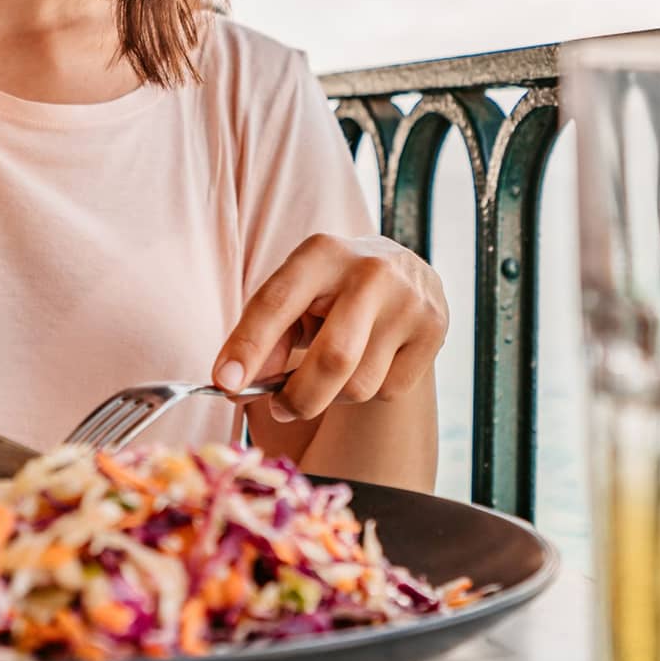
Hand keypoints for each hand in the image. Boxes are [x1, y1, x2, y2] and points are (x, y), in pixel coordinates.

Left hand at [212, 234, 445, 422]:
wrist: (403, 272)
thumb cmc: (330, 292)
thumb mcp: (294, 298)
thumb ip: (265, 337)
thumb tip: (236, 385)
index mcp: (322, 253)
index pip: (278, 303)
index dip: (248, 346)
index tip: (225, 383)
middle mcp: (370, 271)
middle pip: (332, 358)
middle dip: (297, 397)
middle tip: (279, 407)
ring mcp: (409, 300)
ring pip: (358, 384)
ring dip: (332, 396)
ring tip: (330, 373)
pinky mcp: (434, 328)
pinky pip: (388, 390)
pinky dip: (368, 391)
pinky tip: (370, 361)